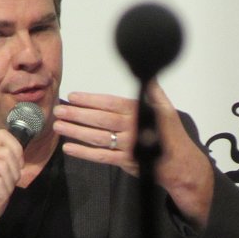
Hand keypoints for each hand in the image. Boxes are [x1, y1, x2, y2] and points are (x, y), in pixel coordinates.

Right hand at [0, 130, 23, 237]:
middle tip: (3, 188)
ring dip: (7, 185)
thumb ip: (8, 163)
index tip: (15, 169)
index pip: (4, 136)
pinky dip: (1, 193)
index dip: (16, 151)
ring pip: (4, 166)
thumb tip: (21, 153)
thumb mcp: (1, 178)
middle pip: (7, 153)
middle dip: (13, 173)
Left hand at [53, 82, 213, 228]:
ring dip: (75, 131)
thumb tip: (146, 74)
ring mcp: (128, 145)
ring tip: (58, 126)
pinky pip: (100, 156)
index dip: (90, 99)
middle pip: (99, 119)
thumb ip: (152, 91)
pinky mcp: (125, 161)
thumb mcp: (165, 108)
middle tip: (58, 110)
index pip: (109, 102)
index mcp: (139, 110)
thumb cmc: (170, 135)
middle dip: (77, 114)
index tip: (73, 96)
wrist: (180, 163)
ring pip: (97, 136)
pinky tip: (69, 148)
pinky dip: (83, 152)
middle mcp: (132, 126)